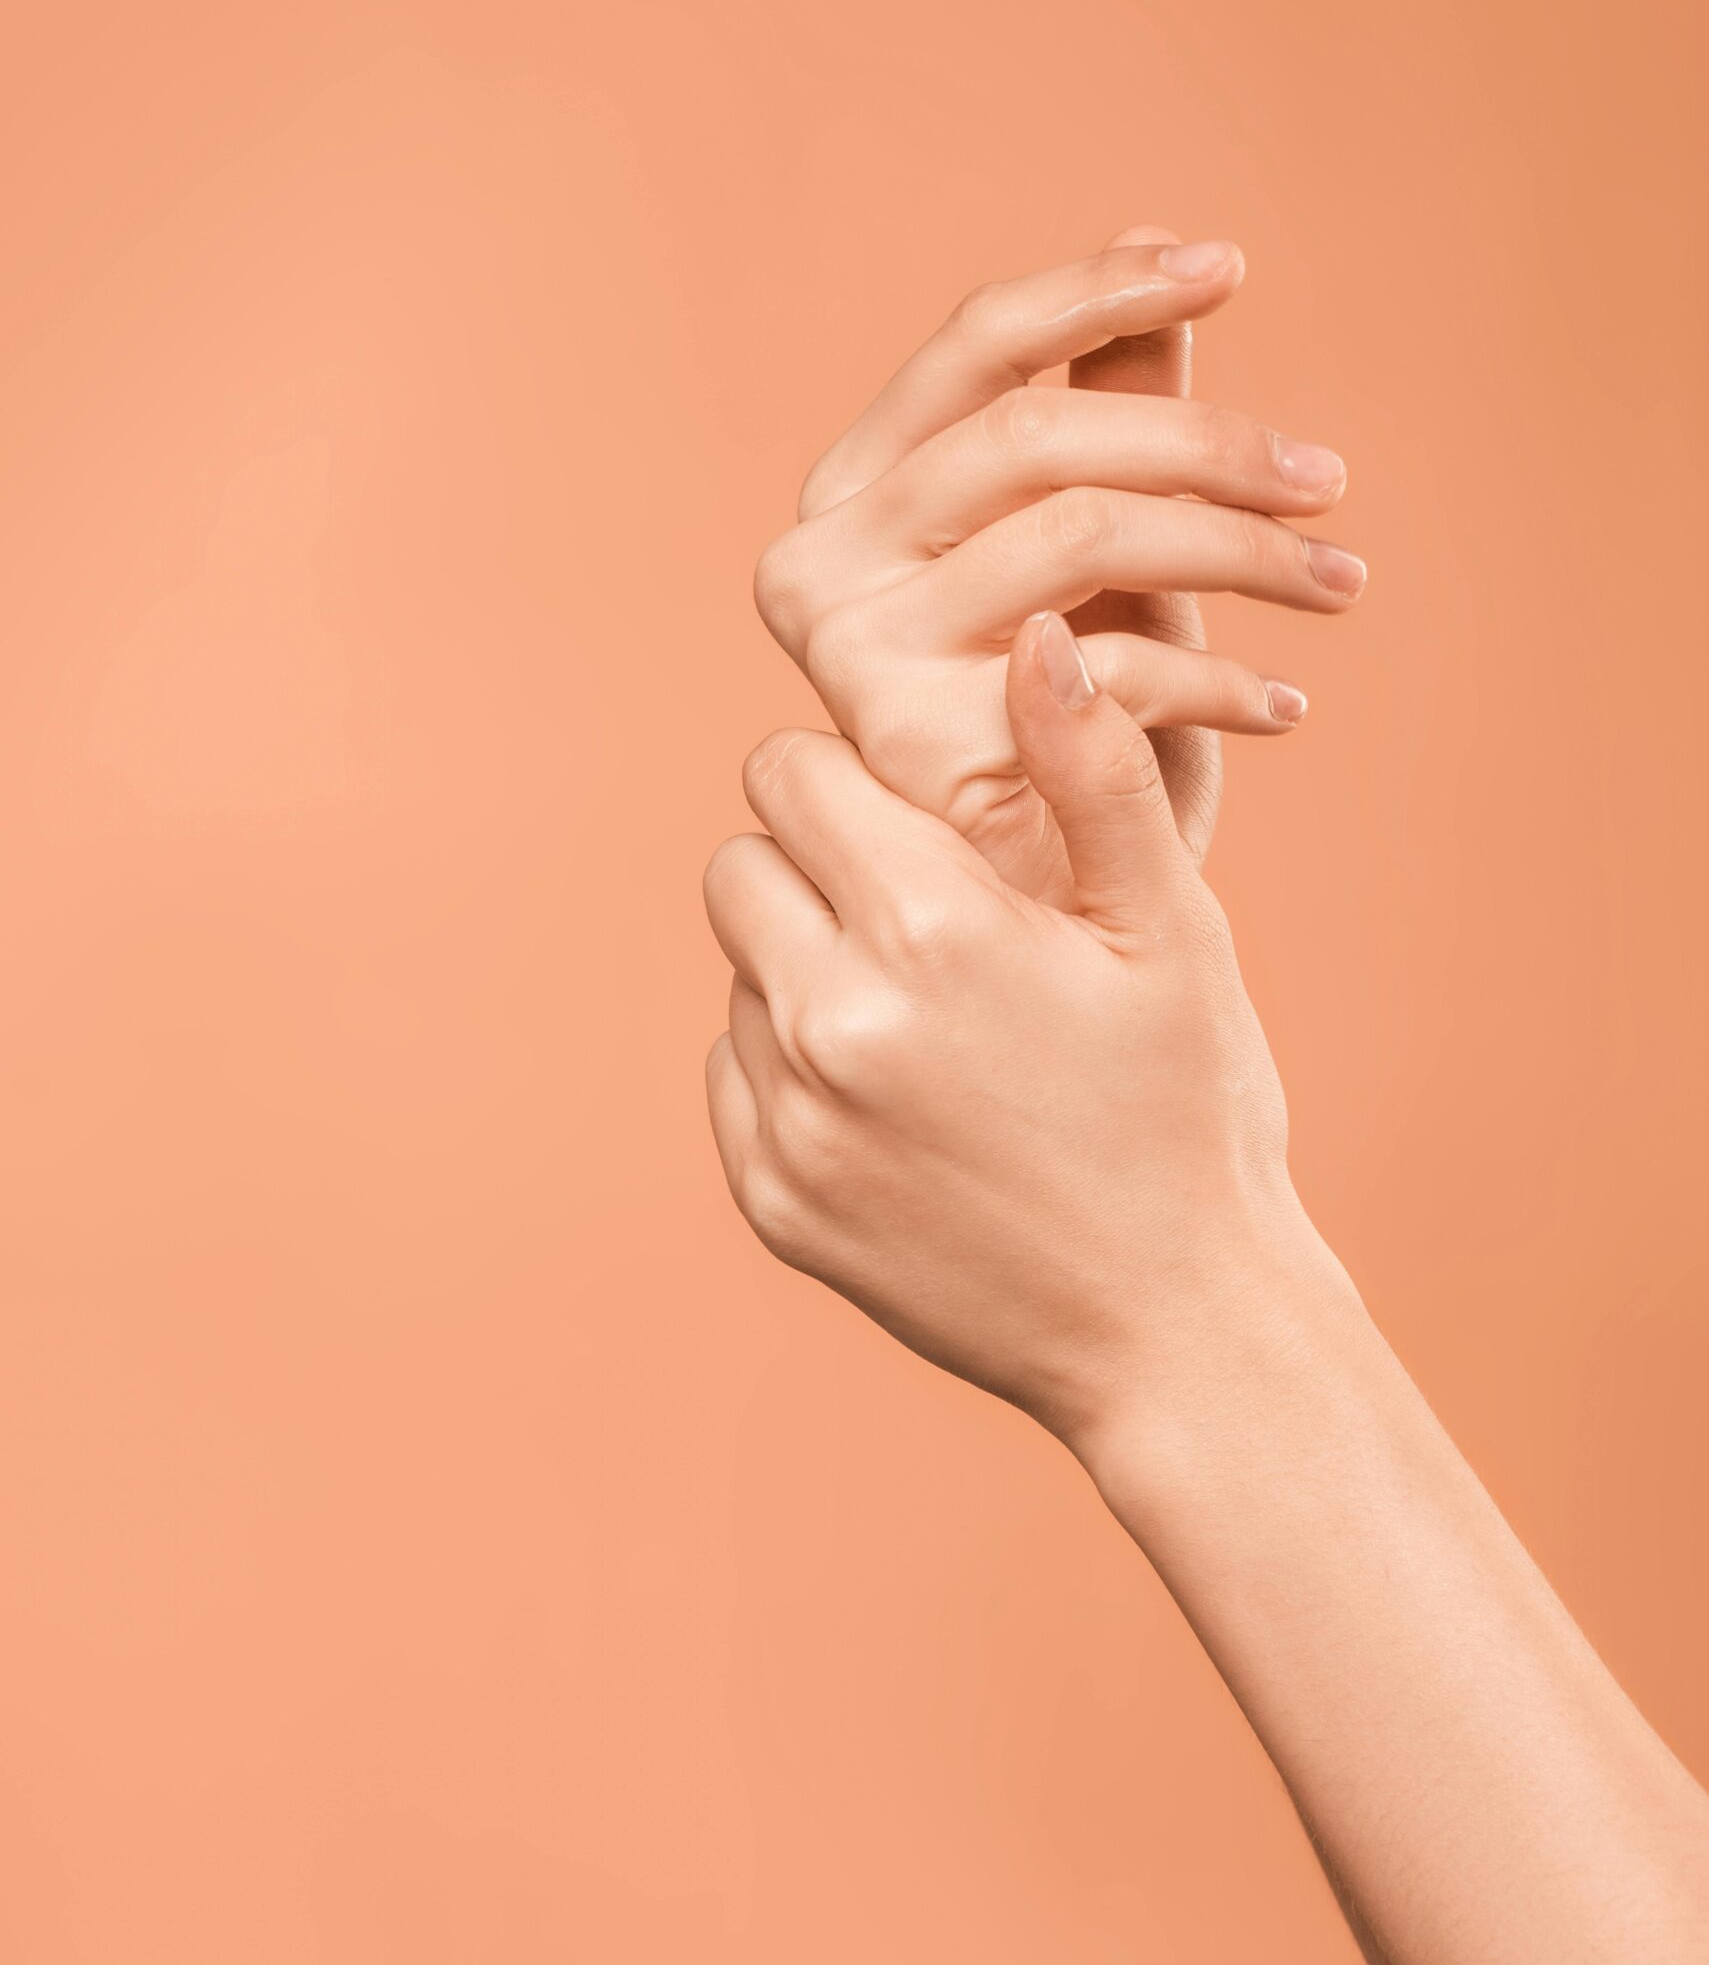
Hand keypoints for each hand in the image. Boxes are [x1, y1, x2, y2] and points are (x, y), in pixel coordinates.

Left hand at [704, 611, 1342, 1460]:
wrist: (1178, 1331)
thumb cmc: (1193, 1111)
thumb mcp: (1172, 930)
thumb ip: (1091, 771)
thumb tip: (1035, 632)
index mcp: (930, 929)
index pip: (791, 771)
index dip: (858, 780)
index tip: (930, 824)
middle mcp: (831, 1021)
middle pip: (743, 857)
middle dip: (819, 860)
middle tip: (929, 914)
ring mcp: (791, 1123)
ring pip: (740, 966)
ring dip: (808, 962)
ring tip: (934, 1019)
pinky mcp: (771, 1201)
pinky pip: (736, 1071)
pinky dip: (794, 1063)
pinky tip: (907, 1100)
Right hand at [754, 234, 1361, 902]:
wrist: (1032, 931)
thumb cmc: (1065, 738)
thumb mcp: (1097, 560)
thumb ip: (1111, 411)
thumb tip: (1157, 242)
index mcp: (854, 494)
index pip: (973, 346)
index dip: (1102, 287)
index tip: (1229, 269)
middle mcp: (822, 559)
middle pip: (1038, 432)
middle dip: (1210, 443)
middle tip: (1329, 482)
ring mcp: (853, 651)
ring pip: (1083, 533)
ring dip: (1243, 553)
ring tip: (1339, 586)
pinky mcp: (915, 741)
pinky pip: (1106, 662)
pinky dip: (1223, 679)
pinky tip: (1282, 705)